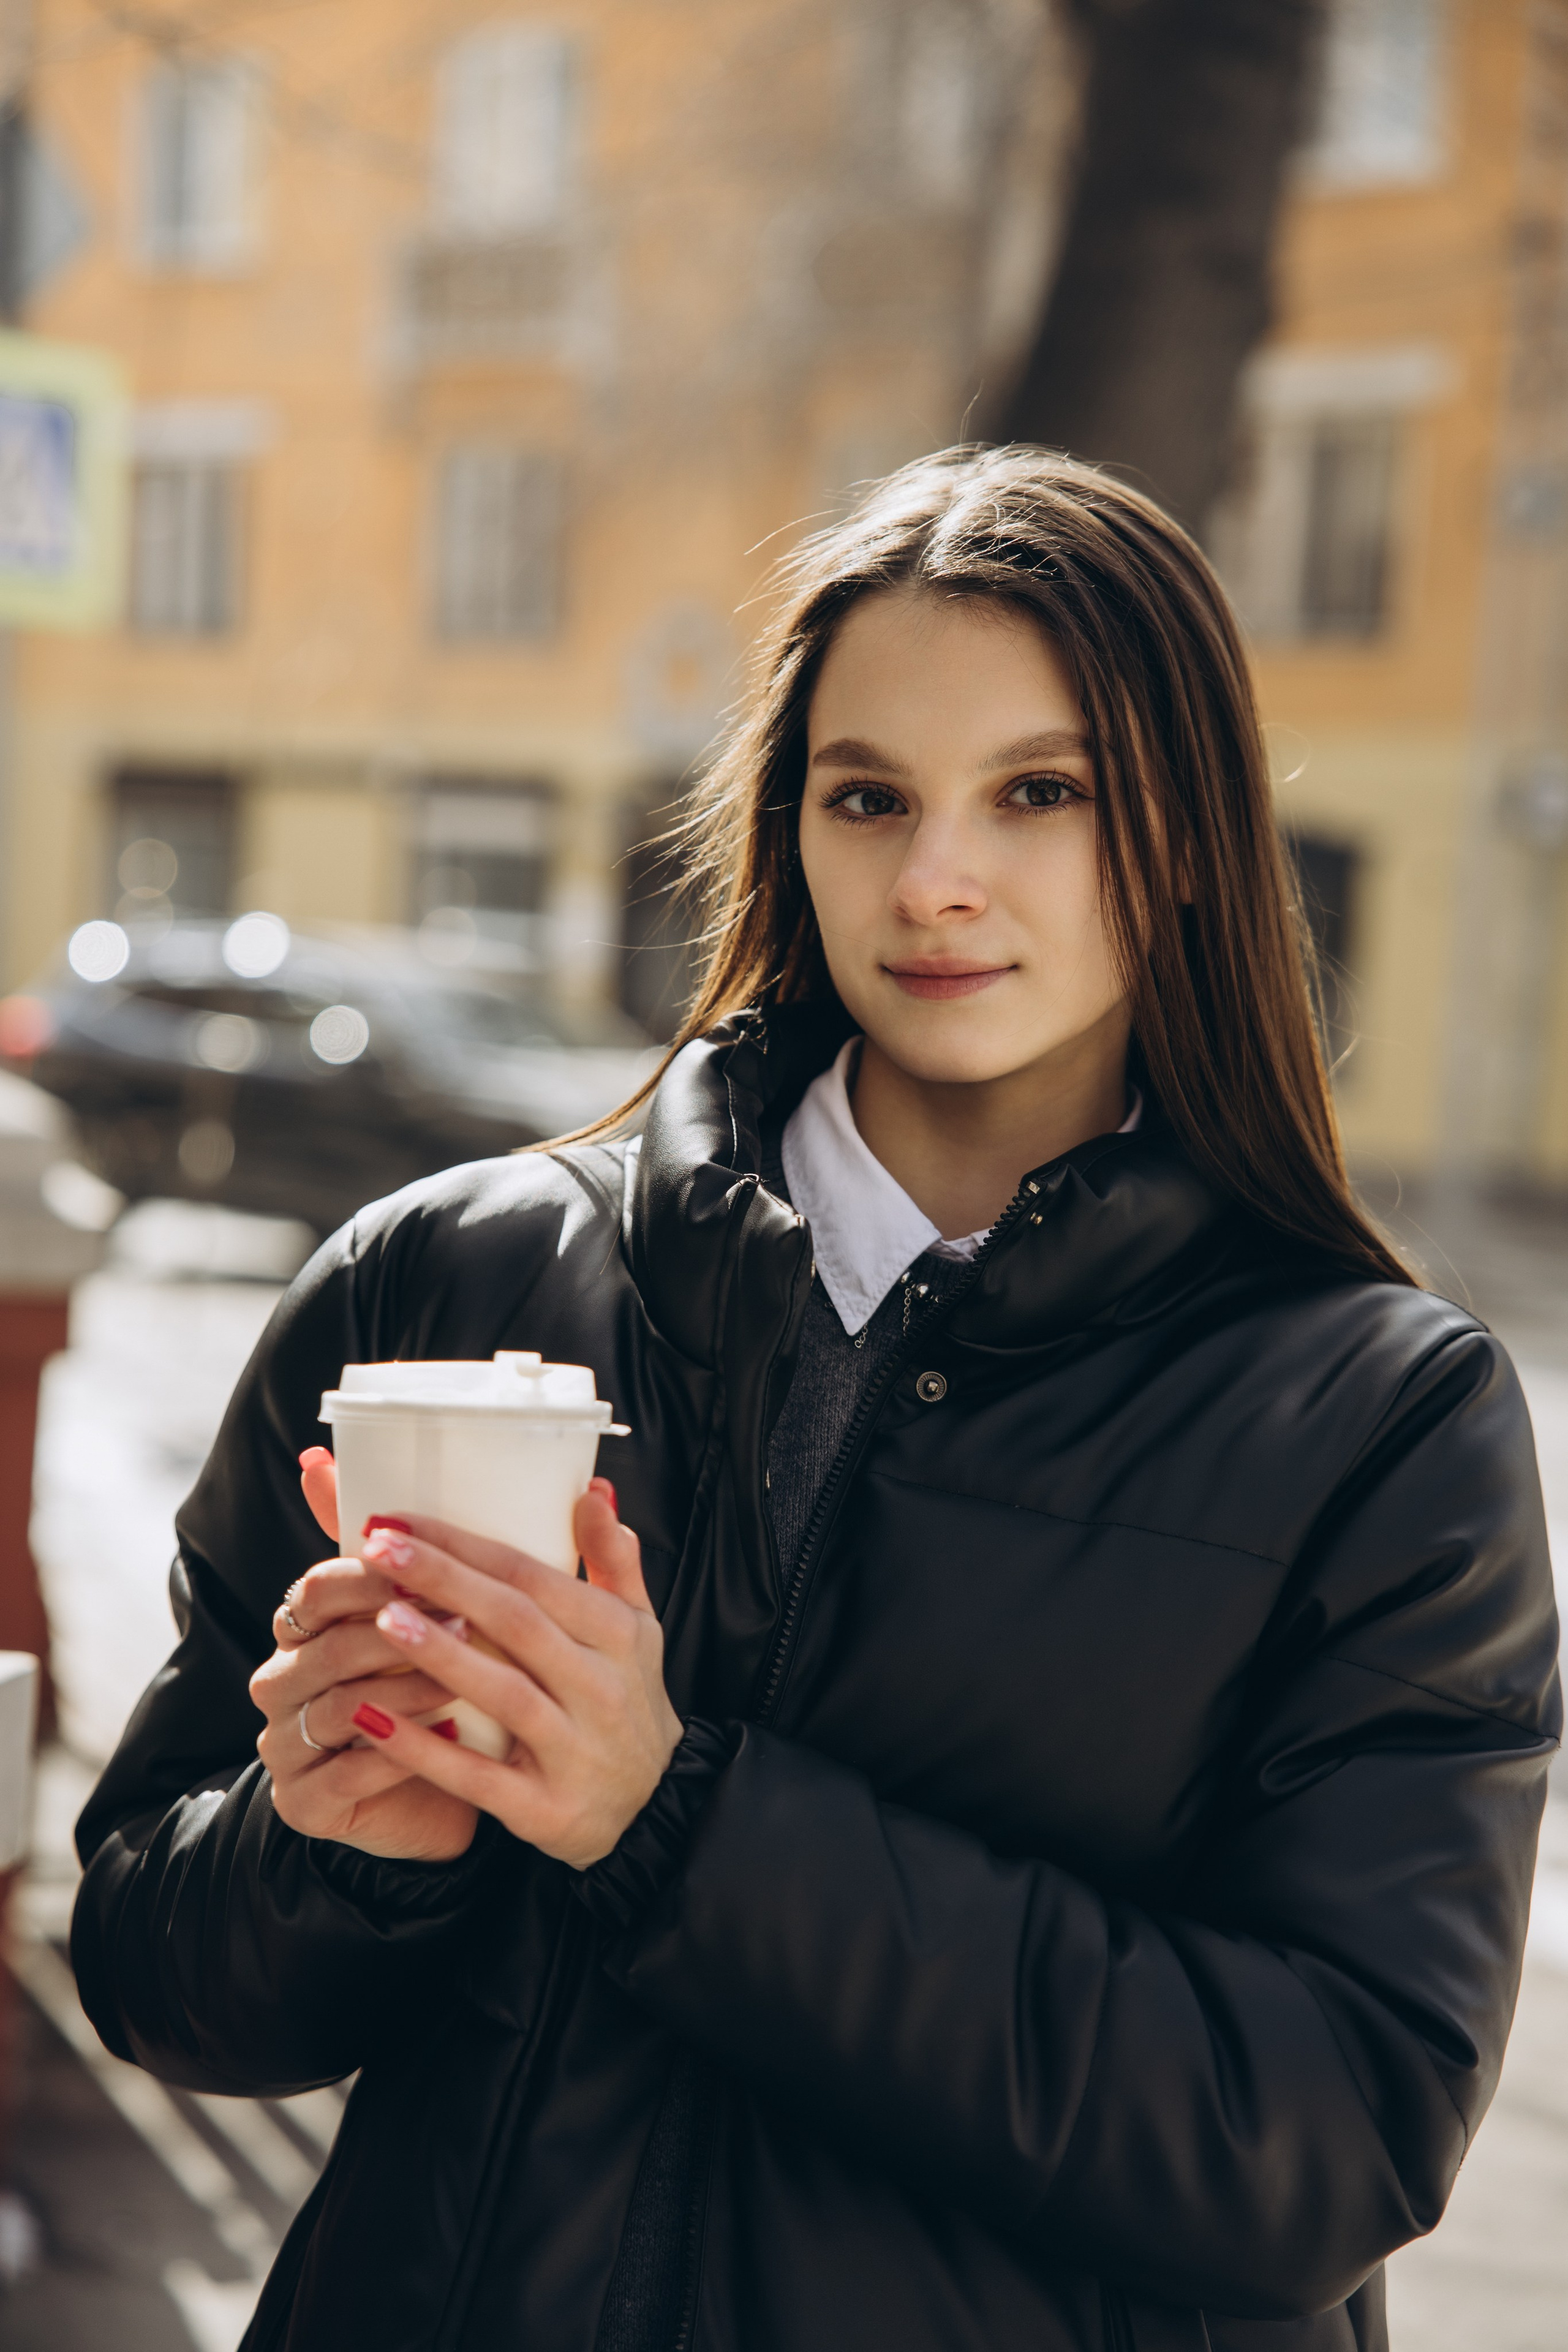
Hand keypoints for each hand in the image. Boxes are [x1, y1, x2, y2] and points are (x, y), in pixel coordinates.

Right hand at [247, 1449, 478, 1862]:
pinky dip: (401, 1754)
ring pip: (337, 1705)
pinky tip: (453, 1738)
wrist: (443, 1793)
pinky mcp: (302, 1802)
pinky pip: (345, 1773)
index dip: (371, 1576)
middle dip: (397, 1631)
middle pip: (325, 1645)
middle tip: (465, 1619)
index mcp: (303, 1630)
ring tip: (465, 1681)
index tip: (434, 1565)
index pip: (315, 1589)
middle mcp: (281, 1681)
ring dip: (406, 1689)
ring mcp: (285, 1744)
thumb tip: (321, 1453)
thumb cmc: (436, 1687)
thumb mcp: (424, 1612)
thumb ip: (390, 1544)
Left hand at [352, 1483, 682, 1869]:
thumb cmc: (627, 1699)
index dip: (467, 1547)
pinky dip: (425, 1749)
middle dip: (444, 1581)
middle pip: (515, 1623)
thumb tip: (592, 1489)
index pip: (534, 1577)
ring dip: (440, 1655)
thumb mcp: (636, 1627)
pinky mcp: (545, 1808)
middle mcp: (599, 1687)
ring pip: (503, 1694)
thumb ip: (612, 1558)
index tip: (402, 1520)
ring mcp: (573, 1749)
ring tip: (380, 1619)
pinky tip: (371, 1721)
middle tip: (376, 1548)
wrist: (654, 1808)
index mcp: (615, 1633)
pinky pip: (478, 1777)